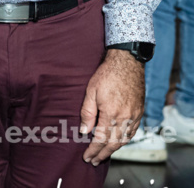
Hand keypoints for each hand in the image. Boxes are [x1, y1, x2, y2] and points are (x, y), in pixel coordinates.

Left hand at [80, 49, 144, 164]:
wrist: (126, 63)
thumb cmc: (106, 75)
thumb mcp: (91, 91)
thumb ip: (87, 113)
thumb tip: (84, 131)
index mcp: (111, 113)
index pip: (101, 138)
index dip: (93, 150)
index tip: (87, 157)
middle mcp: (125, 118)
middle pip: (113, 143)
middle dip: (102, 154)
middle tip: (93, 161)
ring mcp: (134, 116)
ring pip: (124, 139)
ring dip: (113, 149)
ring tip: (103, 155)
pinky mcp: (139, 112)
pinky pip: (132, 132)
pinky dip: (124, 140)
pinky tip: (117, 142)